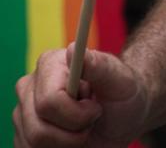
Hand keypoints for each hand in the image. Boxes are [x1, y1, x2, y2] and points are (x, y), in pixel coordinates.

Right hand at [14, 45, 147, 146]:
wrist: (121, 118)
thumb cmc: (122, 94)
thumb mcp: (120, 80)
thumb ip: (98, 65)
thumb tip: (73, 47)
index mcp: (50, 64)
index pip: (49, 102)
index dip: (77, 114)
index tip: (96, 109)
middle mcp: (30, 87)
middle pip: (38, 129)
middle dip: (73, 134)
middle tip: (92, 121)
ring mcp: (23, 113)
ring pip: (34, 145)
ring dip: (67, 144)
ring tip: (82, 128)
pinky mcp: (22, 135)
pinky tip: (70, 139)